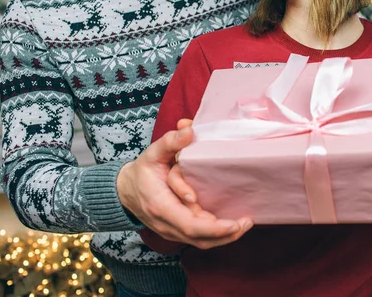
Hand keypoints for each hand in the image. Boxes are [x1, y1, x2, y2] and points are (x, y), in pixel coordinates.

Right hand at [117, 119, 252, 249]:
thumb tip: (189, 129)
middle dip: (226, 235)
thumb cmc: (142, 171)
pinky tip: (232, 225)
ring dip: (224, 237)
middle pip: (200, 239)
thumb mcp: (153, 153)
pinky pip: (198, 239)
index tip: (234, 223)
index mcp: (161, 206)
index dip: (214, 228)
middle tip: (247, 222)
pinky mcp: (176, 231)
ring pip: (201, 242)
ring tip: (245, 224)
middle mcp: (166, 224)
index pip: (190, 225)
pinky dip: (216, 235)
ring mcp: (170, 230)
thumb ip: (171, 141)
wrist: (124, 190)